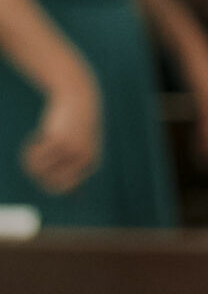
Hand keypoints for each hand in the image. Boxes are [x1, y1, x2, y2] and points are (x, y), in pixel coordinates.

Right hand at [22, 65, 100, 194]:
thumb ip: (75, 167)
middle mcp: (84, 160)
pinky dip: (30, 148)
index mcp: (91, 163)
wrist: (78, 97)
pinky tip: (37, 136)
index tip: (44, 167)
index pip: (64, 189)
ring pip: (38, 172)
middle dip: (38, 174)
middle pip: (50, 185)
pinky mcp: (59, 140)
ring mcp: (72, 151)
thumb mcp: (79, 145)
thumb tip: (72, 196)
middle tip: (36, 158)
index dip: (48, 181)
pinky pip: (35, 157)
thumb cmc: (77, 124)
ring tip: (35, 146)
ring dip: (30, 160)